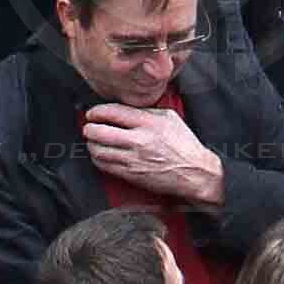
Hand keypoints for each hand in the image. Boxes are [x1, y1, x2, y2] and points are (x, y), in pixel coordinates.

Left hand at [83, 102, 224, 208]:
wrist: (195, 172)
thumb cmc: (184, 144)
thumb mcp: (169, 117)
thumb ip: (146, 111)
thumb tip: (125, 109)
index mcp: (148, 122)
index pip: (113, 112)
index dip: (97, 112)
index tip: (92, 113)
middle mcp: (139, 140)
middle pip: (100, 132)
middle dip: (89, 128)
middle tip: (88, 127)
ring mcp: (134, 159)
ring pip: (99, 151)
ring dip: (92, 144)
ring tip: (93, 140)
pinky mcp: (132, 175)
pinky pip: (106, 166)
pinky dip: (98, 159)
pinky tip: (100, 155)